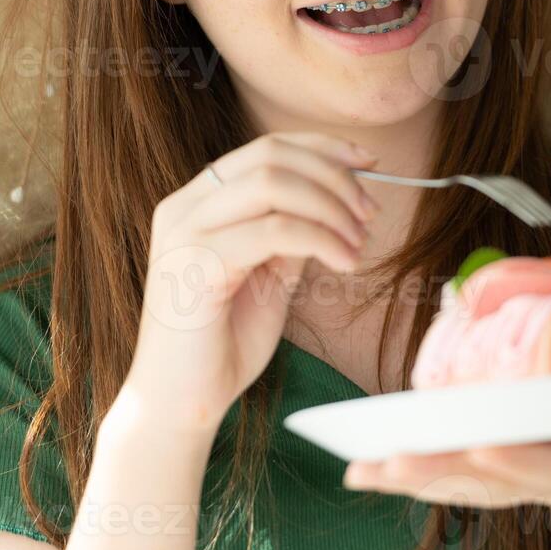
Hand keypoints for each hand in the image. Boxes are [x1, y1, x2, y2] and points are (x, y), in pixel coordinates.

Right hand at [124, 131, 381, 435]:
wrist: (181, 402)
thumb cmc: (223, 343)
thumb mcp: (268, 274)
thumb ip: (291, 234)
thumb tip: (340, 201)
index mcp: (197, 201)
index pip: (265, 148)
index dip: (323, 148)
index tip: (368, 163)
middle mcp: (184, 206)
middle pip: (271, 156)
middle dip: (334, 178)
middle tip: (369, 213)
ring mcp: (185, 231)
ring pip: (273, 184)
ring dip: (331, 207)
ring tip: (359, 242)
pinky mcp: (196, 262)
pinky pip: (273, 231)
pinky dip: (321, 239)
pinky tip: (345, 263)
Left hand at [342, 422, 550, 549]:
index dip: (524, 461)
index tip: (485, 449)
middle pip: (496, 482)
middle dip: (443, 471)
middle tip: (389, 462)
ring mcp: (538, 483)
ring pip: (470, 484)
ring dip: (416, 477)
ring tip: (360, 468)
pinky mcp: (521, 478)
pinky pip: (463, 480)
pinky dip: (418, 475)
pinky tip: (370, 470)